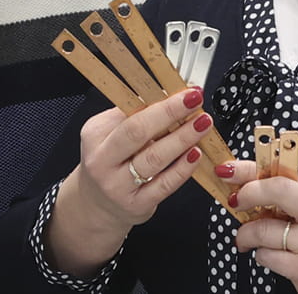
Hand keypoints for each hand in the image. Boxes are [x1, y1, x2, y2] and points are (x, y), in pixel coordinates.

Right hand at [44, 87, 212, 275]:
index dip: (159, 101)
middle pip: (137, 132)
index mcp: (95, 136)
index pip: (128, 112)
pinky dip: (183, 168)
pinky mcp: (136, 205)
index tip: (184, 91)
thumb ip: (133, 116)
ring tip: (202, 124)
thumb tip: (169, 94)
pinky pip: (164, 184)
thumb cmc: (109, 163)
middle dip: (169, 113)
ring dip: (182, 138)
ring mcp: (118, 185)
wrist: (96, 204)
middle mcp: (102, 161)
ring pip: (154, 158)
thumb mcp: (109, 136)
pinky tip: (195, 154)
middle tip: (194, 101)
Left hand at [222, 161, 297, 293]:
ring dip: (247, 233)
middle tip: (236, 201)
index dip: (250, 169)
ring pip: (263, 228)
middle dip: (247, 193)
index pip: (284, 171)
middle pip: (276, 190)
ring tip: (248, 238)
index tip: (229, 170)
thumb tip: (249, 180)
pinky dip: (261, 255)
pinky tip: (271, 255)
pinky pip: (266, 255)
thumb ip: (295, 191)